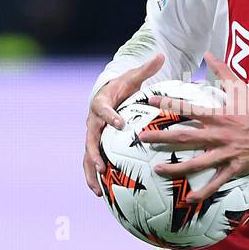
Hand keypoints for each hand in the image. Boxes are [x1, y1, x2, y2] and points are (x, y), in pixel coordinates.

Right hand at [83, 52, 164, 195]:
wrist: (106, 94)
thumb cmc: (122, 87)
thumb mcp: (133, 78)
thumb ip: (146, 69)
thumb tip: (161, 54)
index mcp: (101, 104)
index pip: (104, 110)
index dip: (110, 117)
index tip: (120, 124)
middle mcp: (93, 122)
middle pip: (90, 139)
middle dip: (95, 154)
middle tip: (103, 167)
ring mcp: (92, 136)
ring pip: (87, 156)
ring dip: (91, 173)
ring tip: (97, 190)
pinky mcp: (94, 146)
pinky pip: (91, 163)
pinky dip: (94, 178)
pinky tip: (101, 194)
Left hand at [138, 53, 248, 202]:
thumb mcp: (242, 89)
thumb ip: (224, 72)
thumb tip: (209, 54)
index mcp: (218, 115)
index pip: (187, 108)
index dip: (167, 104)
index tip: (149, 102)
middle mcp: (217, 135)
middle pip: (184, 137)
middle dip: (161, 137)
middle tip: (142, 138)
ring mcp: (224, 154)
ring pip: (195, 163)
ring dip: (175, 168)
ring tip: (156, 169)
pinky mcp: (232, 169)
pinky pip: (215, 183)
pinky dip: (202, 193)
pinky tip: (187, 200)